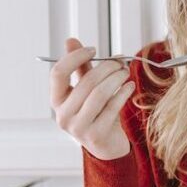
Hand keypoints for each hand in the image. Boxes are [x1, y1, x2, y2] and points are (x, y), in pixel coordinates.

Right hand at [50, 37, 134, 159]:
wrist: (106, 145)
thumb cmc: (96, 112)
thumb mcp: (85, 89)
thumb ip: (79, 67)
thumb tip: (71, 40)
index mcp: (56, 100)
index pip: (58, 73)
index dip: (75, 57)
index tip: (93, 50)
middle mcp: (63, 115)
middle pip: (85, 82)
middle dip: (106, 67)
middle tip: (119, 61)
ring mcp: (79, 127)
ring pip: (100, 93)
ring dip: (116, 78)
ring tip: (125, 72)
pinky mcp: (96, 134)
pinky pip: (112, 107)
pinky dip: (123, 92)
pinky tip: (130, 86)